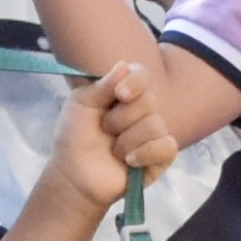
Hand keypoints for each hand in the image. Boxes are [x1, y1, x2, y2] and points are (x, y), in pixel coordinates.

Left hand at [27, 56, 169, 217]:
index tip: (119, 94)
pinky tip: (129, 161)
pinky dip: (146, 152)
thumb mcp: (81, 104)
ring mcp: (154, 133)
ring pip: (155, 125)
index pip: (142, 75)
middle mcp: (143, 110)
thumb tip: (124, 65)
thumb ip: (102, 85)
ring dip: (128, 140)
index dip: (135, 81)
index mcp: (124, 92)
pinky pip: (166, 146)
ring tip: (114, 151)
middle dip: (121, 118)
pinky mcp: (162, 157)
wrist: (74, 176)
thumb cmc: (75, 137)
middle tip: (105, 130)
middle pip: (149, 100)